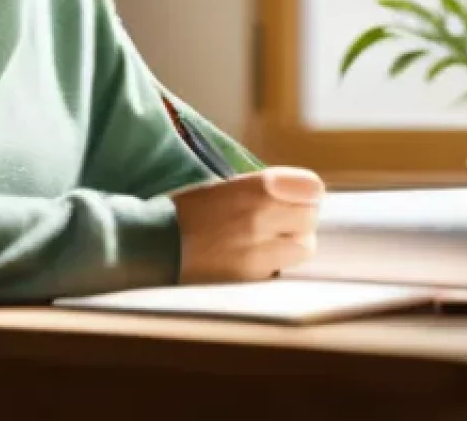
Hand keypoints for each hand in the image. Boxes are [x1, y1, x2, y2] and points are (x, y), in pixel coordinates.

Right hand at [169, 166, 324, 282]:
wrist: (153, 245)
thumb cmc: (186, 210)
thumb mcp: (226, 186)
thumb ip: (264, 189)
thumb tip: (295, 195)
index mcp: (259, 187)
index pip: (312, 188)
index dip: (306, 192)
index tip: (299, 195)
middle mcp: (265, 218)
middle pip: (311, 218)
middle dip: (301, 217)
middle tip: (283, 218)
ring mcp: (260, 252)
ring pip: (304, 247)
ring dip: (293, 243)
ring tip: (271, 241)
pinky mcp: (252, 280)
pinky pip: (281, 269)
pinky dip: (275, 264)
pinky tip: (255, 258)